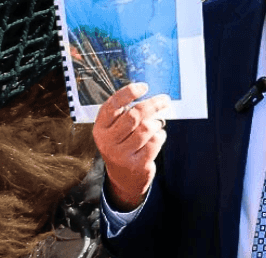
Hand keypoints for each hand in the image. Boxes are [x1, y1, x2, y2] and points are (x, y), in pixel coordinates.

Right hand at [93, 83, 169, 211]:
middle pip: (134, 115)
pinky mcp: (137, 164)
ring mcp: (121, 155)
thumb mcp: (116, 130)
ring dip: (156, 123)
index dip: (128, 93)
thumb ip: (125, 113)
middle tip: (165, 100)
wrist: (124, 178)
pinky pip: (155, 142)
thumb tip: (151, 96)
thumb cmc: (122, 146)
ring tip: (157, 124)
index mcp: (100, 128)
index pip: (112, 105)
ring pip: (147, 128)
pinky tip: (157, 138)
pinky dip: (160, 136)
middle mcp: (108, 141)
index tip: (144, 86)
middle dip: (153, 104)